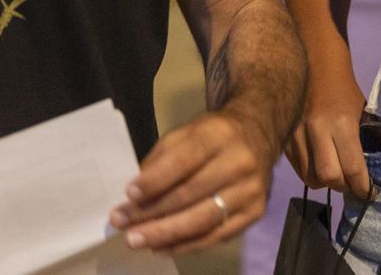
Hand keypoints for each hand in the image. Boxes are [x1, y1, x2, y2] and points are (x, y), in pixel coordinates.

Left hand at [111, 107, 277, 255]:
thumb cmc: (214, 135)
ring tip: (136, 240)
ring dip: (164, 234)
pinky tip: (161, 247)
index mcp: (219, 135)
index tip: (128, 195)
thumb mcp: (187, 133)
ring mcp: (250, 190)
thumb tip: (135, 196)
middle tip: (121, 224)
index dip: (154, 181)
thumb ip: (162, 159)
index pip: (183, 161)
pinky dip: (185, 245)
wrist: (259, 135)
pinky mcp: (255, 213)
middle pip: (189, 194)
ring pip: (202, 220)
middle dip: (150, 213)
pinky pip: (215, 236)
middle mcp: (239, 162)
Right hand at [285, 56, 369, 198]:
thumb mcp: (363, 111)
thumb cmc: (344, 89)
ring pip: (310, 178)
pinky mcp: (284, 138)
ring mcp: (297, 135)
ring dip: (325, 182)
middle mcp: (317, 130)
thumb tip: (380, 170)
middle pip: (329, 178)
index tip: (369, 192)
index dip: (363, 187)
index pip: (353, 169)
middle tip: (352, 183)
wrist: (313, 64)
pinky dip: (310, 173)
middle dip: (343, 186)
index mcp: (341, 123)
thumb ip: (370, 139)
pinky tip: (319, 163)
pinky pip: (298, 169)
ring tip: (335, 173)